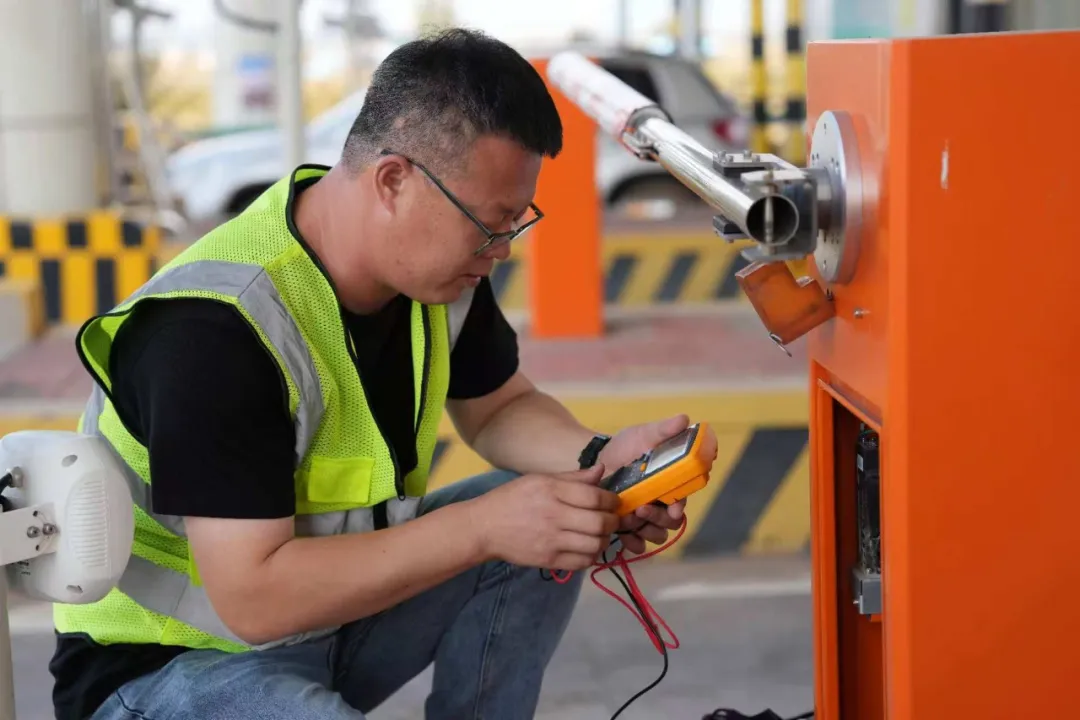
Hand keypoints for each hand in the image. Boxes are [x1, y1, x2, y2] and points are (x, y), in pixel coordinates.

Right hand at [468, 465, 620, 570]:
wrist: (484, 527)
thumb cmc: (512, 499)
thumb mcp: (539, 480)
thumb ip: (573, 478)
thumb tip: (601, 471)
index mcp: (551, 491)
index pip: (595, 497)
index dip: (612, 500)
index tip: (614, 502)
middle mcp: (553, 515)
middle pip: (599, 523)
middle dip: (613, 522)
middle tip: (612, 520)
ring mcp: (550, 541)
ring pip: (594, 545)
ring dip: (604, 540)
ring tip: (601, 535)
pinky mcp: (547, 560)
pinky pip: (582, 562)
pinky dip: (592, 556)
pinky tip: (587, 548)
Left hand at [596, 414, 693, 554]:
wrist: (598, 458)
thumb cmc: (626, 446)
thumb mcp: (644, 435)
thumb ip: (664, 430)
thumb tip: (684, 419)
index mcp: (670, 483)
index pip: (683, 499)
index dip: (680, 506)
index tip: (673, 507)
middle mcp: (662, 503)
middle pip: (672, 522)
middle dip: (660, 518)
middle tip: (643, 508)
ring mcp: (646, 516)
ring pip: (658, 535)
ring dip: (648, 530)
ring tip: (631, 517)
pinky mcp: (629, 525)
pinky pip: (638, 543)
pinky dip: (634, 542)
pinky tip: (625, 535)